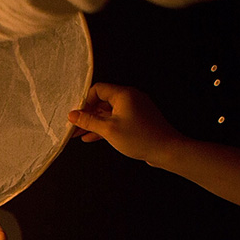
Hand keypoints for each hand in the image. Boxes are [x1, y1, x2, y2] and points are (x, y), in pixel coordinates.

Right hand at [67, 83, 185, 166]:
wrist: (166, 150)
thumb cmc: (140, 138)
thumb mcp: (109, 130)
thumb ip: (88, 121)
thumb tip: (72, 115)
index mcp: (124, 94)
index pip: (98, 89)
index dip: (84, 101)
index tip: (76, 115)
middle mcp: (130, 98)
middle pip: (102, 102)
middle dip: (87, 114)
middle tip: (73, 126)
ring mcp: (134, 110)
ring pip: (108, 113)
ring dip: (93, 123)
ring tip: (78, 134)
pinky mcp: (137, 121)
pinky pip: (116, 120)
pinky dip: (104, 127)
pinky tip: (92, 137)